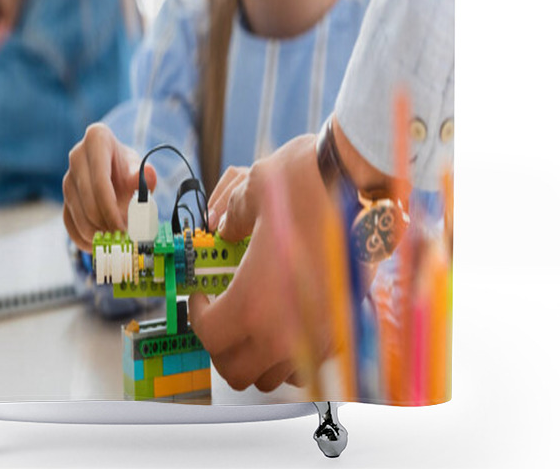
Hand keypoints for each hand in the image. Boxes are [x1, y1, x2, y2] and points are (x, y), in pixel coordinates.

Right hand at [62, 123, 156, 251]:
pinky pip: (70, 224)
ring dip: (98, 235)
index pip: (100, 183)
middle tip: (124, 241)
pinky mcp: (64, 198)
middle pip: (88, 202)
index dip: (111, 210)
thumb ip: (144, 174)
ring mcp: (67, 178)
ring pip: (79, 216)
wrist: (114, 168)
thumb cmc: (128, 167)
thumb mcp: (139, 166)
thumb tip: (148, 176)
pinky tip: (100, 247)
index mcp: (96, 139)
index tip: (125, 230)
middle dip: (106, 226)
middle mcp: (77, 156)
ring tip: (118, 242)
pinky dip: (84, 240)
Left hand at [189, 134, 344, 392]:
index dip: (197, 315)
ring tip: (254, 321)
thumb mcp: (253, 192)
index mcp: (253, 302)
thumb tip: (224, 226)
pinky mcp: (343, 332)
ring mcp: (317, 338)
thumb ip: (231, 217)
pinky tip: (289, 320)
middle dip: (221, 345)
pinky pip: (309, 364)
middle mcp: (285, 332)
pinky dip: (291, 355)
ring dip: (256, 356)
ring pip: (274, 376)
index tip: (201, 295)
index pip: (209, 335)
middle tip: (220, 314)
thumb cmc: (306, 185)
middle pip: (237, 370)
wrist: (363, 184)